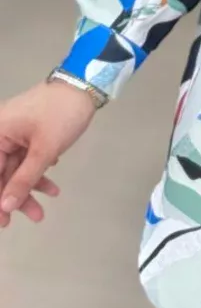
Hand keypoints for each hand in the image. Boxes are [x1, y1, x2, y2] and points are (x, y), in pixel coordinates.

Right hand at [0, 82, 96, 228]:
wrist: (85, 85)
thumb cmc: (61, 115)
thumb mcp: (43, 150)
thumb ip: (23, 179)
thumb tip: (5, 206)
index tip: (3, 222)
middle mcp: (1, 133)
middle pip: (2, 173)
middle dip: (16, 198)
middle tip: (32, 218)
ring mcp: (15, 133)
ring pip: (16, 169)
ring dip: (30, 188)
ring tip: (43, 212)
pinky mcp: (29, 134)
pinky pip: (27, 159)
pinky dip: (37, 174)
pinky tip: (52, 187)